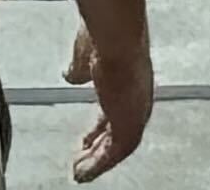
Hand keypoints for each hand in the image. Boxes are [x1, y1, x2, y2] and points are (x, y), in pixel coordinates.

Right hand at [69, 35, 150, 182]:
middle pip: (119, 132)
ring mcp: (137, 112)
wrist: (115, 36)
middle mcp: (138, 98)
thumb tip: (70, 75)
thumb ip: (78, 69)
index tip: (86, 139)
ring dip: (98, 161)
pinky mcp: (131, 125)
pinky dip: (99, 165)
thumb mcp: (84, 55)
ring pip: (118, 147)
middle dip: (98, 148)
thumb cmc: (104, 36)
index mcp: (130, 80)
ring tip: (79, 173)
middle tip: (82, 163)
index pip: (114, 111)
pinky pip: (115, 153)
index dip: (99, 128)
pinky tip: (84, 173)